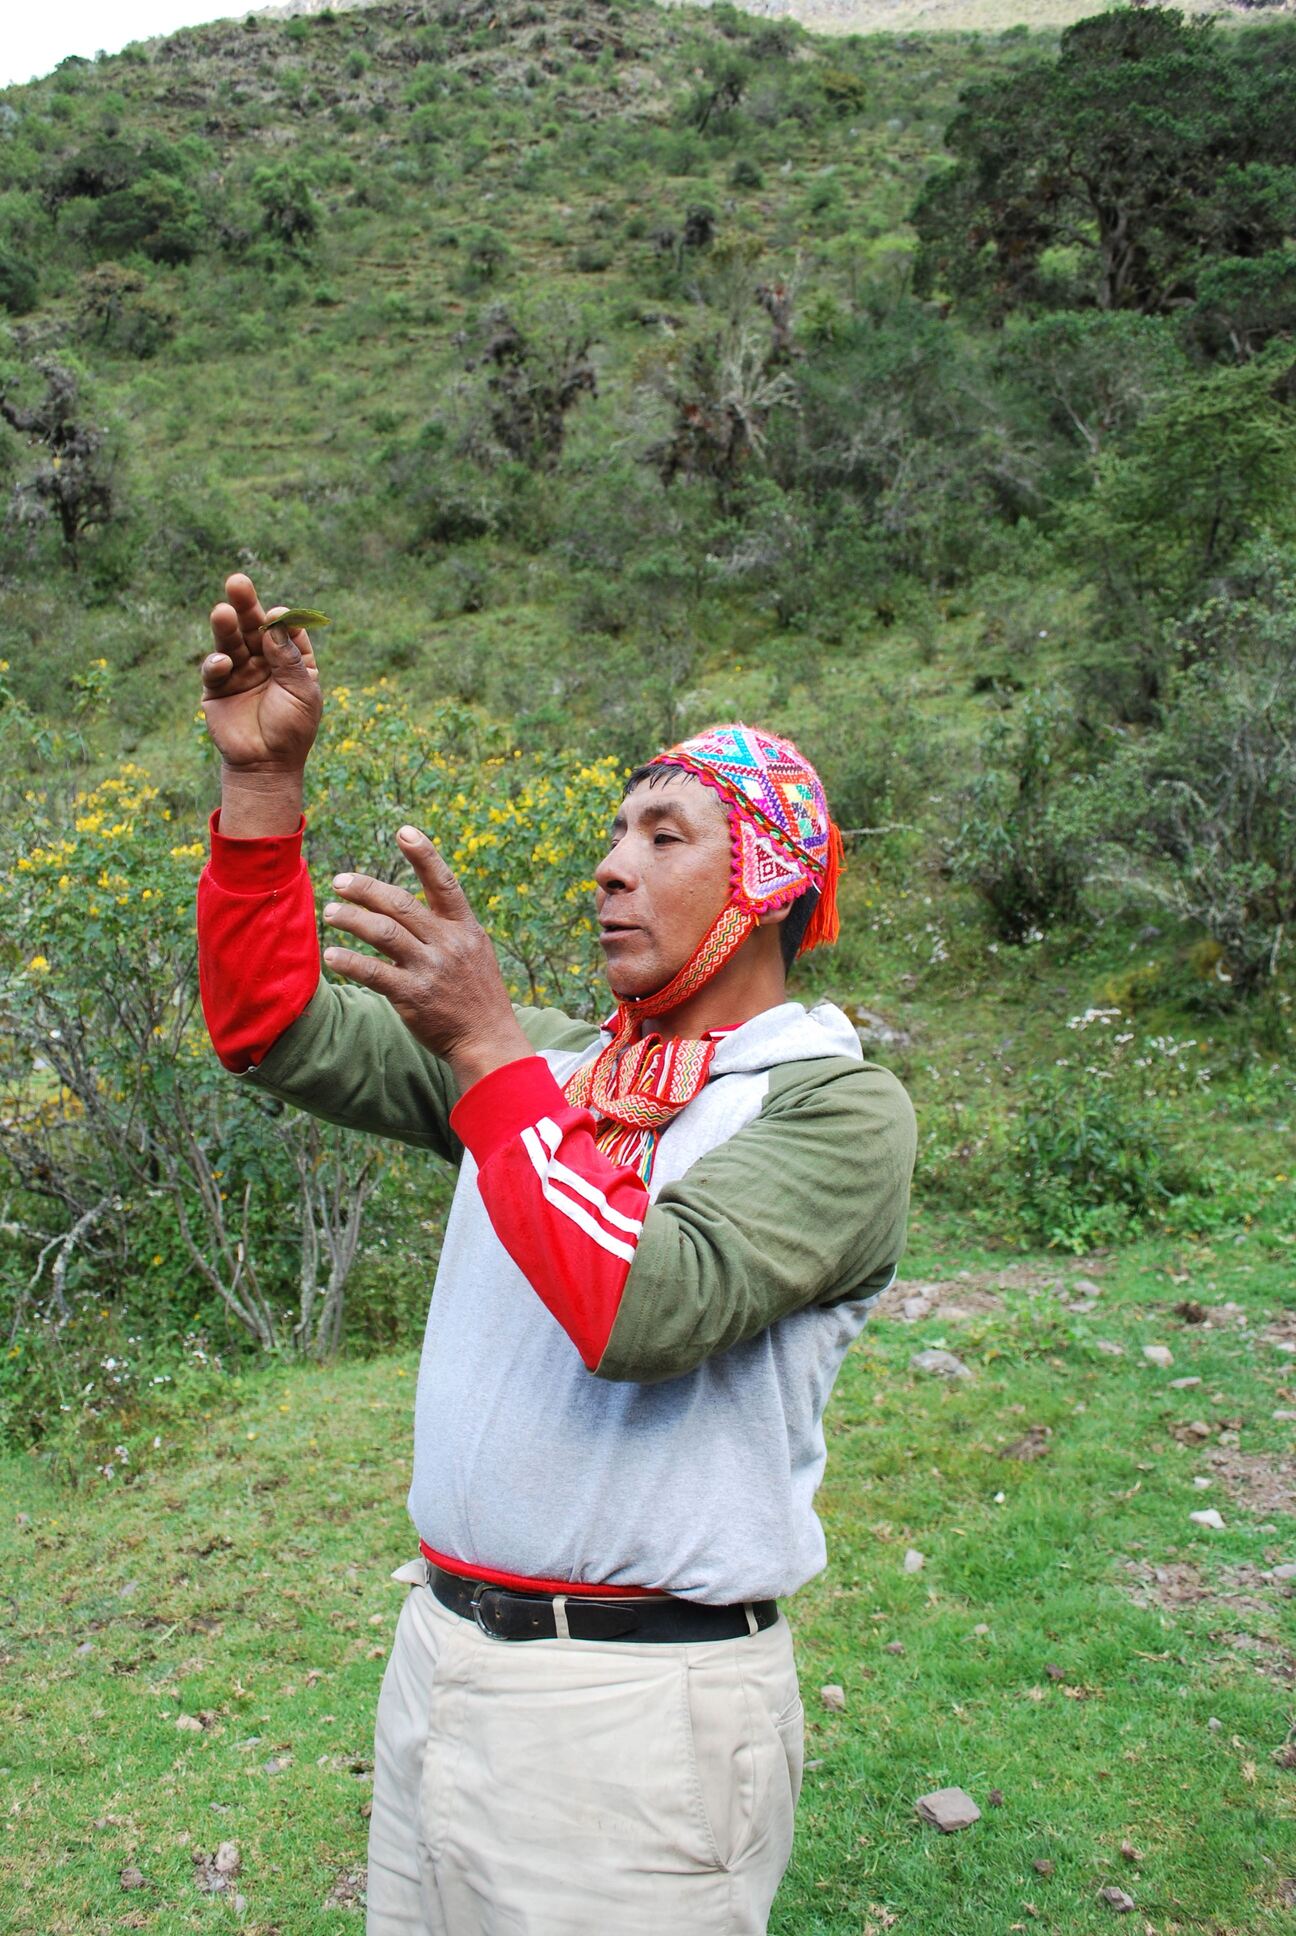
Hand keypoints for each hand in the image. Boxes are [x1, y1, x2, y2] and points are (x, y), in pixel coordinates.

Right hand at [201, 571, 323, 773]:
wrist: (267, 765)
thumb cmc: (292, 729)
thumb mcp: (302, 692)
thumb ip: (289, 658)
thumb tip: (276, 623)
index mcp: (291, 659)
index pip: (286, 629)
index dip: (281, 620)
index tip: (277, 616)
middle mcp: (264, 660)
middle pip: (253, 627)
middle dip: (246, 605)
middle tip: (237, 582)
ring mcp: (239, 671)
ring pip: (230, 642)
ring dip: (226, 626)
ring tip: (222, 611)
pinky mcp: (217, 688)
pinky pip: (214, 670)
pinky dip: (217, 664)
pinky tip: (223, 663)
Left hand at [321, 825, 532, 1088]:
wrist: (488, 1041)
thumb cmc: (477, 995)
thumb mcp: (475, 952)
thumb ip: (447, 927)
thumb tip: (414, 901)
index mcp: (465, 929)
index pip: (445, 883)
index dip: (424, 855)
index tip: (404, 831)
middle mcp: (448, 944)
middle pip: (401, 904)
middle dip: (366, 889)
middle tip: (340, 881)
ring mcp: (431, 970)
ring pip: (383, 933)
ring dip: (352, 919)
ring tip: (330, 912)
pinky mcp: (413, 997)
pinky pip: (374, 973)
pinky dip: (349, 961)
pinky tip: (331, 955)